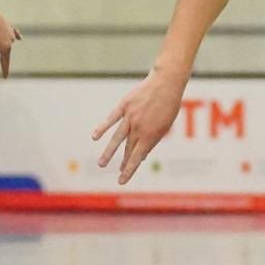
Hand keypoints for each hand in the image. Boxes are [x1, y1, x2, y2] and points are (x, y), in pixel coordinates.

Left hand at [0, 5, 20, 75]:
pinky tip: (19, 38)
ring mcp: (10, 33)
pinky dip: (12, 36)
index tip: (5, 77)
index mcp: (5, 48)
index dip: (4, 70)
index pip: (4, 62)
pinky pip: (11, 34)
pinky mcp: (8, 26)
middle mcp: (10, 41)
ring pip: (1, 42)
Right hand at [92, 69, 185, 183]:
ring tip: (101, 164)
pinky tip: (95, 136)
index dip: (129, 170)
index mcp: (151, 135)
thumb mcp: (165, 126)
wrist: (166, 83)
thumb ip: (152, 140)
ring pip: (117, 137)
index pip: (137, 157)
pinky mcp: (124, 105)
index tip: (121, 181)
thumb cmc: (168, 105)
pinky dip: (102, 127)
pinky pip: (112, 118)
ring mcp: (130, 116)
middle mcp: (139, 127)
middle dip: (123, 162)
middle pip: (128, 148)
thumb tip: (143, 155)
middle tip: (118, 172)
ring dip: (109, 152)